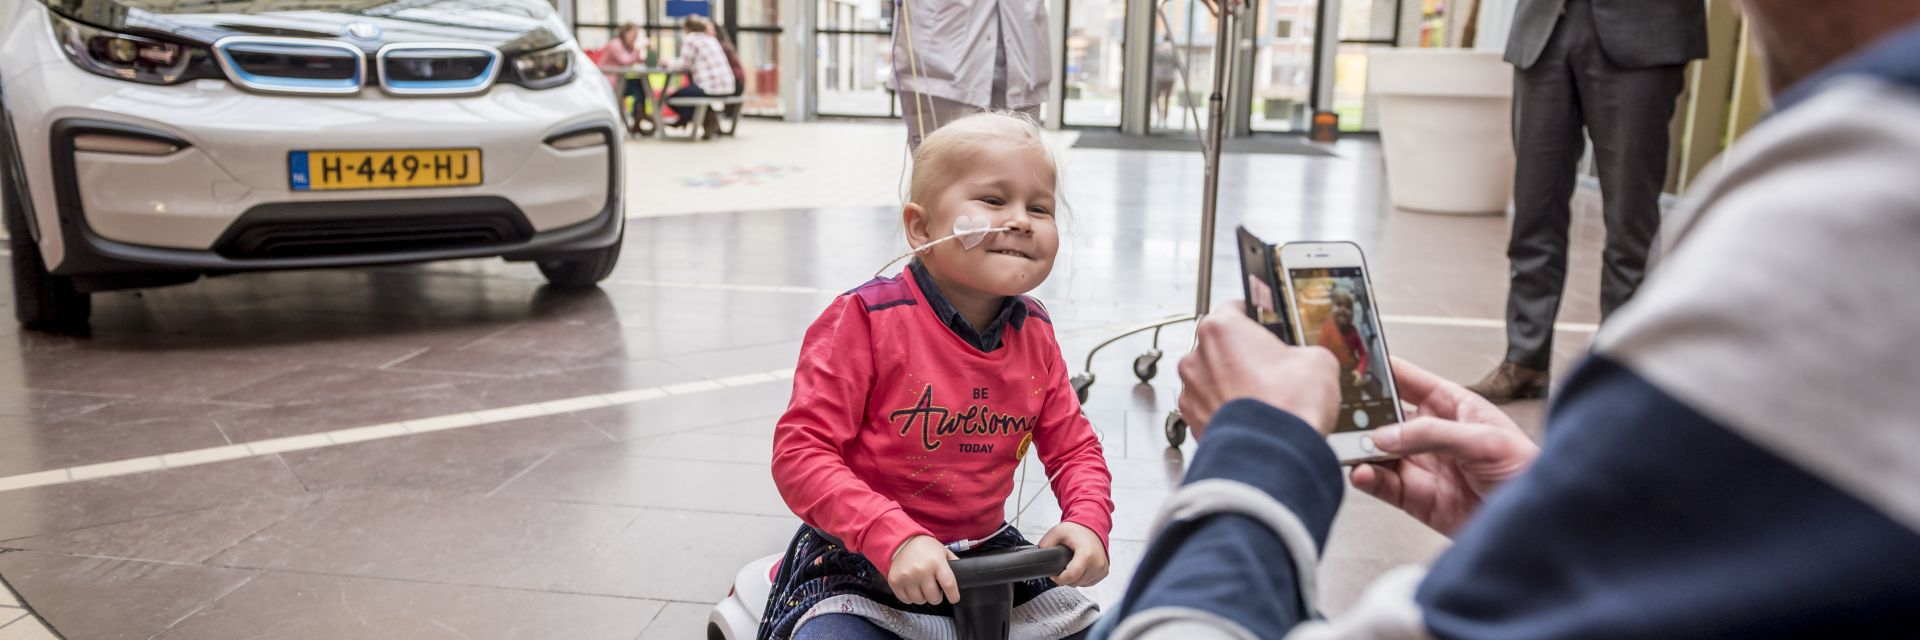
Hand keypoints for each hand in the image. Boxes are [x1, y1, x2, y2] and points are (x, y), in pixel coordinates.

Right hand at [888, 535, 959, 604]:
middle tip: (934, 589)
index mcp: (937, 562)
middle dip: (937, 596)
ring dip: (923, 597)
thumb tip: (964, 574)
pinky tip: (912, 587)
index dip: (953, 595)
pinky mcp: (895, 581)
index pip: (949, 585)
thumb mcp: (942, 551)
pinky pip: (906, 600)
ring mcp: (907, 577)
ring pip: (920, 600)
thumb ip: (953, 563)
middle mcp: (922, 570)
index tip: (954, 598)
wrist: (901, 541)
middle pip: (934, 597)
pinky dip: (910, 597)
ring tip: (922, 587)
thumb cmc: (925, 547)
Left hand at [1038, 522, 1107, 586]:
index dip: (1059, 579)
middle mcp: (1097, 563)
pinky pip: (1089, 583)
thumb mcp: (1057, 532)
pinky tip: (1079, 568)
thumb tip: (1039, 557)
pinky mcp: (1104, 572)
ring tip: (1071, 564)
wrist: (1093, 526)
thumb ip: (1045, 544)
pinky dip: (1082, 578)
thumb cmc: (1077, 529)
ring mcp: (1102, 568)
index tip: (1054, 574)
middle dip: (1065, 578)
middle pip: (1075, 582)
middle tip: (1062, 566)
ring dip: (1074, 579)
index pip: (1071, 577)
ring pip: (1081, 584)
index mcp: (1087, 554)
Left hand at [1178, 302, 1340, 438]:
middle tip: (1271, 369)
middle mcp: (1197, 356)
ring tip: (1262, 398)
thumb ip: (1304, 350)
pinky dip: (1225, 411)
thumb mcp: (1318, 360)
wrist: (1272, 455)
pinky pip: (1209, 407)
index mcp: (1221, 328)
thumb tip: (1306, 360)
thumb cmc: (1287, 406)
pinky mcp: (1191, 421)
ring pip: (1212, 378)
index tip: (1264, 325)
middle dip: (1243, 356)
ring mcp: (1191, 391)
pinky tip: (1251, 418)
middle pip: (1220, 346)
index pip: (1235, 308)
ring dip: (1231, 384)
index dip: (1255, 318)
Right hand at [1349, 357, 1540, 535]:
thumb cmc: (1528, 473)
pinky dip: (1368, 478)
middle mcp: (1434, 434)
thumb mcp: (1485, 441)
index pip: (1410, 381)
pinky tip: (1363, 472)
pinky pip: (1383, 484)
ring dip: (1363, 450)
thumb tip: (1389, 434)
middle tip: (1345, 416)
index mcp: (1454, 407)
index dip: (1383, 372)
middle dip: (1365, 416)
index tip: (1357, 366)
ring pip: (1379, 452)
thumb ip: (1434, 434)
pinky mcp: (1416, 497)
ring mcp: (1423, 465)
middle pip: (1387, 417)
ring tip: (1353, 449)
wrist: (1536, 525)